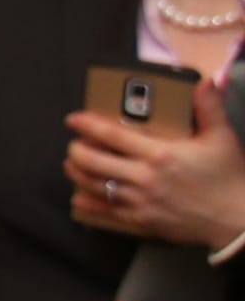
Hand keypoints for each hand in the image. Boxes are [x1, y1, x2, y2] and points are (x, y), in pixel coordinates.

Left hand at [64, 79, 244, 247]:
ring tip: (71, 164)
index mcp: (161, 153)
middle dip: (77, 151)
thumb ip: (209, 107)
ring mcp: (140, 200)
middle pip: (94, 161)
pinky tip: (79, 197)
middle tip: (74, 144)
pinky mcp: (141, 219)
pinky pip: (106, 211)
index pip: (113, 135)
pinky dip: (88, 203)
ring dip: (77, 174)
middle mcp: (145, 176)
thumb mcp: (221, 137)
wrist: (236, 218)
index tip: (73, 119)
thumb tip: (206, 81)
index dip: (88, 125)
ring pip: (95, 185)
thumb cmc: (229, 177)